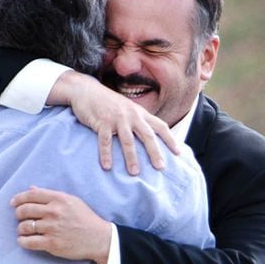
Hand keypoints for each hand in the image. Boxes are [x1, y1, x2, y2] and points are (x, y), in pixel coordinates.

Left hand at [11, 186, 111, 263]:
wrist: (99, 238)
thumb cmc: (85, 218)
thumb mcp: (71, 201)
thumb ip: (51, 196)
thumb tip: (31, 189)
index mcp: (59, 199)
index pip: (32, 195)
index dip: (19, 198)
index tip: (13, 202)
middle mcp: (54, 212)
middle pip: (25, 210)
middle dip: (18, 213)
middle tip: (19, 217)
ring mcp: (52, 228)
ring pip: (25, 226)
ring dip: (20, 228)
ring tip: (23, 230)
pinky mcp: (52, 244)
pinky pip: (29, 242)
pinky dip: (22, 241)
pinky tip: (23, 240)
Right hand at [49, 71, 179, 174]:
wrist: (86, 90)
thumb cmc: (109, 104)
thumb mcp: (128, 109)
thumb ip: (139, 121)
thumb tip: (150, 139)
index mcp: (140, 113)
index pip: (160, 126)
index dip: (170, 139)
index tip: (178, 153)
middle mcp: (131, 115)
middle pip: (147, 135)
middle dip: (155, 152)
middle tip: (160, 168)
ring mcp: (116, 118)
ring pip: (127, 140)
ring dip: (131, 157)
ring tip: (135, 173)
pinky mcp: (101, 122)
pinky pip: (105, 140)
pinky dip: (106, 154)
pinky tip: (107, 167)